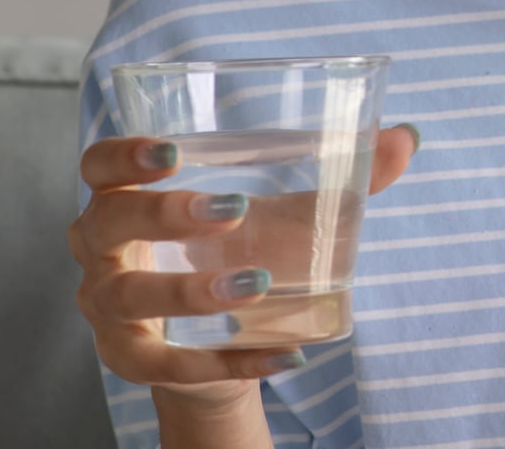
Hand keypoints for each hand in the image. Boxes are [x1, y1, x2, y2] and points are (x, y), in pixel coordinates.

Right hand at [67, 126, 418, 408]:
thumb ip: (346, 172)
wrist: (230, 338)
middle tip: (234, 209)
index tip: (174, 151)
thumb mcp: (290, 211)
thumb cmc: (245, 250)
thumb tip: (405, 138)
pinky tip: (284, 353)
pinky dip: (227, 360)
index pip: (99, 165)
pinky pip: (168, 365)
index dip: (124, 155)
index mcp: (130, 197)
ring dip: (190, 290)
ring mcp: (109, 309)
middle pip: (105, 222)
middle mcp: (103, 251)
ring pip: (128, 297)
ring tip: (258, 283)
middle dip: (164, 213)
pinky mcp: (133, 360)